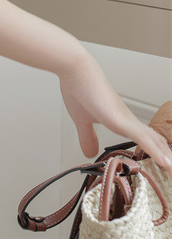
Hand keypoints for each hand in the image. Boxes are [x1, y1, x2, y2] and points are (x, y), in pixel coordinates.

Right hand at [58, 52, 171, 178]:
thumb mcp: (81, 120)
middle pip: (157, 143)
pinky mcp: (122, 120)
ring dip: (168, 160)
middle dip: (168, 159)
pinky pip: (143, 139)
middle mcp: (129, 121)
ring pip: (155, 143)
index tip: (166, 167)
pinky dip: (156, 152)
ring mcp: (127, 121)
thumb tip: (90, 151)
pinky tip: (166, 163)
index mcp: (121, 122)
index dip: (158, 153)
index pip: (147, 141)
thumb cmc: (79, 89)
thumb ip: (87, 136)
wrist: (76, 70)